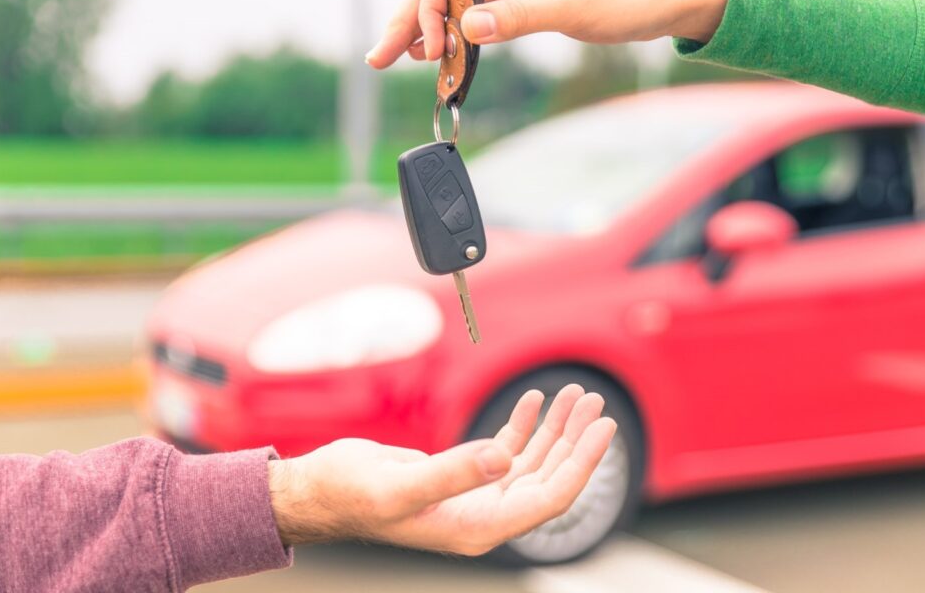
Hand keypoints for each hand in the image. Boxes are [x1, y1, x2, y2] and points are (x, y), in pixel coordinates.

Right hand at [267, 384, 615, 555]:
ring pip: (531, 462)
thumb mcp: (400, 485)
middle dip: (574, 440)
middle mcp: (483, 516)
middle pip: (547, 478)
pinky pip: (506, 451)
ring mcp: (475, 497)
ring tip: (576, 395)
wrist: (320, 491)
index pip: (548, 498)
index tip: (604, 429)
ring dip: (555, 429)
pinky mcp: (463, 476)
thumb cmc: (350, 494)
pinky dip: (524, 425)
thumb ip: (453, 473)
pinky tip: (535, 402)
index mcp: (477, 528)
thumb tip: (504, 458)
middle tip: (595, 403)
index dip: (581, 464)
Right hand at [365, 0, 730, 68]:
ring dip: (427, 30)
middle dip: (408, 22)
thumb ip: (518, 19)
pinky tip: (439, 53)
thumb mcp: (573, 10)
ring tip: (400, 59)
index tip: (425, 52)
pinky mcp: (526, 0)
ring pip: (455, 4)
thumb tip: (467, 28)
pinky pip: (479, 16)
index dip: (426, 13)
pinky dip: (457, 36)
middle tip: (379, 58)